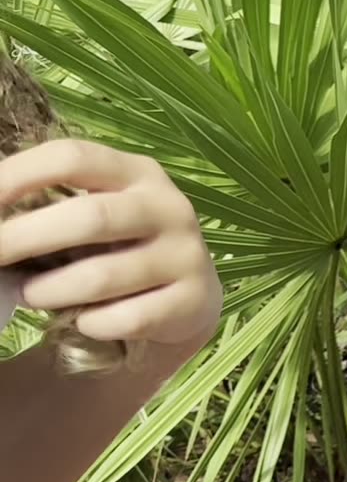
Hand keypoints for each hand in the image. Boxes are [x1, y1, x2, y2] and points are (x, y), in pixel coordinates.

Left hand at [0, 140, 220, 359]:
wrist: (187, 296)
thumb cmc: (118, 248)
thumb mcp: (91, 213)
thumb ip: (49, 208)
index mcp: (136, 172)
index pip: (73, 158)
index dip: (19, 175)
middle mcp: (168, 206)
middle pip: (89, 216)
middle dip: (24, 239)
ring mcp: (185, 254)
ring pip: (102, 276)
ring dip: (50, 291)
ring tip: (31, 295)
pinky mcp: (193, 300)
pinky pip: (126, 318)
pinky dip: (91, 323)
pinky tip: (85, 320)